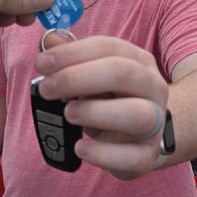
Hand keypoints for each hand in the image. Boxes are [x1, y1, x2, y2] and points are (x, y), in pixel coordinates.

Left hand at [35, 35, 168, 179]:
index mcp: (139, 62)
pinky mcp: (146, 156)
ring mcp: (154, 124)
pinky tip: (80, 147)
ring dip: (96, 112)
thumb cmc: (111, 101)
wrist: (140, 138)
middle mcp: (153, 88)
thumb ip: (72, 58)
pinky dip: (102, 153)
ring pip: (136, 114)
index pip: (108, 47)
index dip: (72, 53)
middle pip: (123, 73)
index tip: (42, 63)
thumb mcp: (93, 76)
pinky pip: (131, 157)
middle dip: (78, 78)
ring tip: (68, 114)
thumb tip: (49, 40)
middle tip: (47, 89)